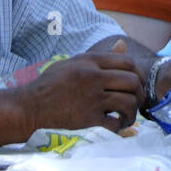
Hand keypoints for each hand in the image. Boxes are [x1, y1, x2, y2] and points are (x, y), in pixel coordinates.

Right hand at [19, 41, 142, 133]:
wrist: (30, 106)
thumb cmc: (51, 83)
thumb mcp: (73, 63)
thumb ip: (100, 56)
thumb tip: (123, 44)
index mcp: (90, 61)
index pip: (128, 62)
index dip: (138, 73)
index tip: (137, 83)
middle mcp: (93, 77)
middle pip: (132, 82)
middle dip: (140, 93)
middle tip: (137, 101)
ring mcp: (92, 98)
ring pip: (128, 102)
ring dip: (133, 112)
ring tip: (128, 116)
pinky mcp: (88, 118)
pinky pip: (115, 122)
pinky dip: (121, 126)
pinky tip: (118, 126)